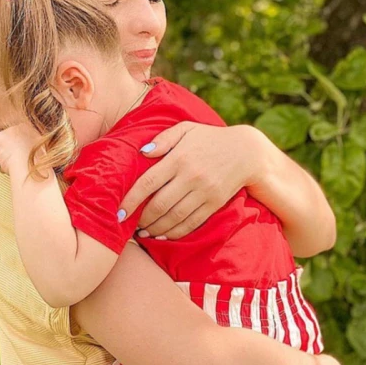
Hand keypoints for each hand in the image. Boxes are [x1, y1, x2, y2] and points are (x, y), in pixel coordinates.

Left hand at [0, 122, 41, 175]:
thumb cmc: (37, 171)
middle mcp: (23, 128)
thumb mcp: (37, 162)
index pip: (18, 139)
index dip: (12, 151)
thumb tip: (22, 164)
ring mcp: (11, 132)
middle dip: (1, 153)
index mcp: (34, 133)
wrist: (32, 171)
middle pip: (7, 140)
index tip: (9, 161)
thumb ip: (29, 158)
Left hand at [118, 122, 263, 239]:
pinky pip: (191, 223)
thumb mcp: (186, 129)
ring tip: (142, 232)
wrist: (246, 152)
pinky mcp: (214, 204)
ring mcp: (204, 192)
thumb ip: (163, 138)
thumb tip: (142, 152)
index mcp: (179, 158)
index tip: (119, 212)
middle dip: (142, 218)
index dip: (131, 200)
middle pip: (160, 204)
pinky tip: (162, 235)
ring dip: (155, 229)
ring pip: (174, 217)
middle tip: (129, 225)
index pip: (148, 182)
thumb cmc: (209, 139)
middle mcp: (191, 176)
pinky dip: (174, 232)